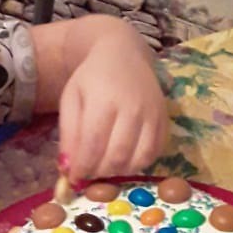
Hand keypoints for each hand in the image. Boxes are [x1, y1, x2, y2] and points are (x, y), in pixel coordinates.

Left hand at [58, 31, 167, 183]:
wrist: (124, 54)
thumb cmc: (92, 78)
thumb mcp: (71, 98)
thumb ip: (68, 133)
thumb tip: (67, 167)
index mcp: (104, 100)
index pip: (93, 144)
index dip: (82, 167)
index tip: (73, 178)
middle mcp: (133, 108)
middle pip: (116, 156)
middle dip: (99, 173)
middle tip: (88, 174)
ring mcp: (152, 115)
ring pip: (137, 160)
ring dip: (118, 172)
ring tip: (105, 167)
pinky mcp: (165, 120)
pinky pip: (154, 154)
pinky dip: (138, 164)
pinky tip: (124, 159)